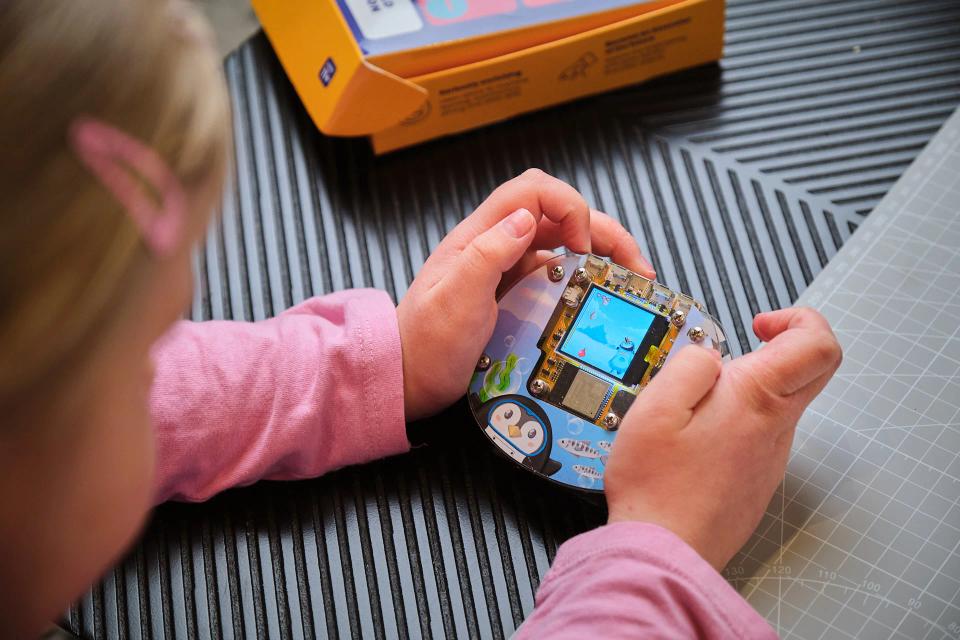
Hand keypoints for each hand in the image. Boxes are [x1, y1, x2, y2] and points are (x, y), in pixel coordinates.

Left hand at [397, 169, 654, 421]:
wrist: (408, 379)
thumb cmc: (424, 344)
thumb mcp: (453, 301)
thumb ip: (486, 255)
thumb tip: (525, 219)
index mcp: (479, 237)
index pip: (532, 192)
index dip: (568, 207)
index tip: (584, 247)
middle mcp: (496, 245)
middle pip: (559, 215)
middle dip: (603, 232)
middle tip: (635, 266)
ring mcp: (507, 269)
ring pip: (564, 243)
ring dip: (602, 254)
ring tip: (631, 279)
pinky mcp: (516, 293)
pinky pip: (558, 273)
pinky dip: (585, 278)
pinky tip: (601, 296)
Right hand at [604, 307, 841, 569]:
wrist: (663, 551)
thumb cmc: (656, 483)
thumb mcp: (656, 405)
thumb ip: (690, 365)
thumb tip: (712, 357)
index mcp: (756, 400)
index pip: (818, 345)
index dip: (798, 320)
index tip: (759, 325)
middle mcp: (775, 429)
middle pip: (810, 372)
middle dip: (779, 346)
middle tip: (738, 351)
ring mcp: (771, 459)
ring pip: (779, 406)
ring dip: (746, 390)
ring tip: (692, 407)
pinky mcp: (757, 481)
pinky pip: (759, 437)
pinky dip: (734, 423)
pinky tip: (693, 440)